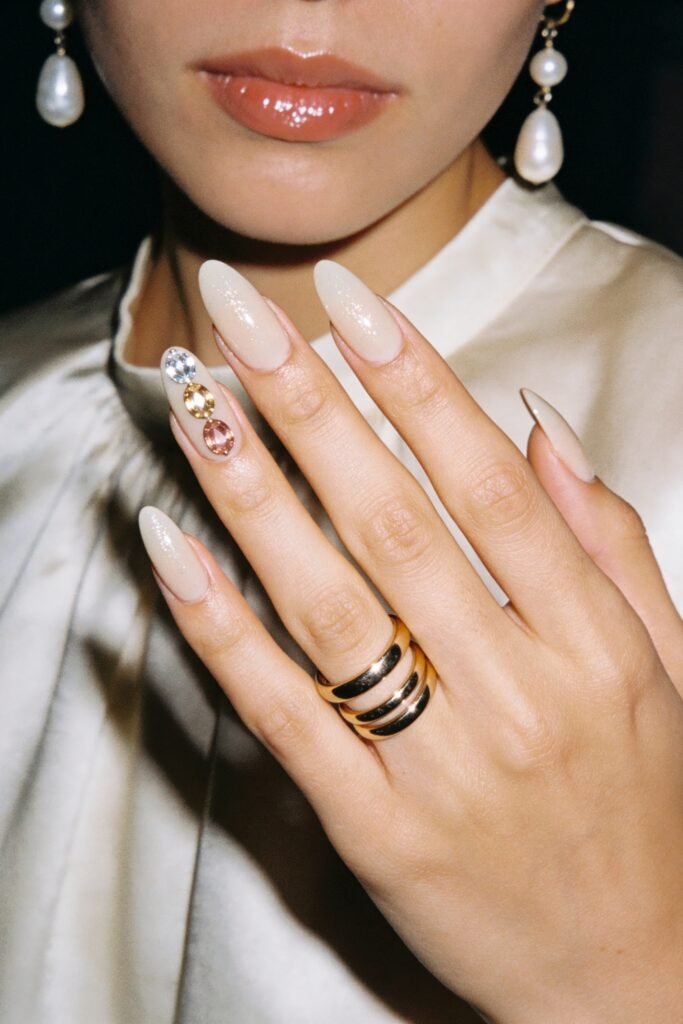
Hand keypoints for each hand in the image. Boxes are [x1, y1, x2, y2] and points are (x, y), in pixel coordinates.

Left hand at [141, 261, 682, 1023]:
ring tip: (197, 405)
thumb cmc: (648, 807)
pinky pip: (287, 717)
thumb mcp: (667, 664)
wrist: (632, 977)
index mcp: (594, 644)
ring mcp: (442, 768)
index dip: (416, 385)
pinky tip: (175, 550)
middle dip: (312, 408)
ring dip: (253, 498)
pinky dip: (224, 631)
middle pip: (394, 526)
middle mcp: (517, 696)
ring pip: (329, 609)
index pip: (490, 486)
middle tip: (245, 318)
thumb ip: (608, 541)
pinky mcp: (377, 832)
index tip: (352, 305)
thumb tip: (538, 424)